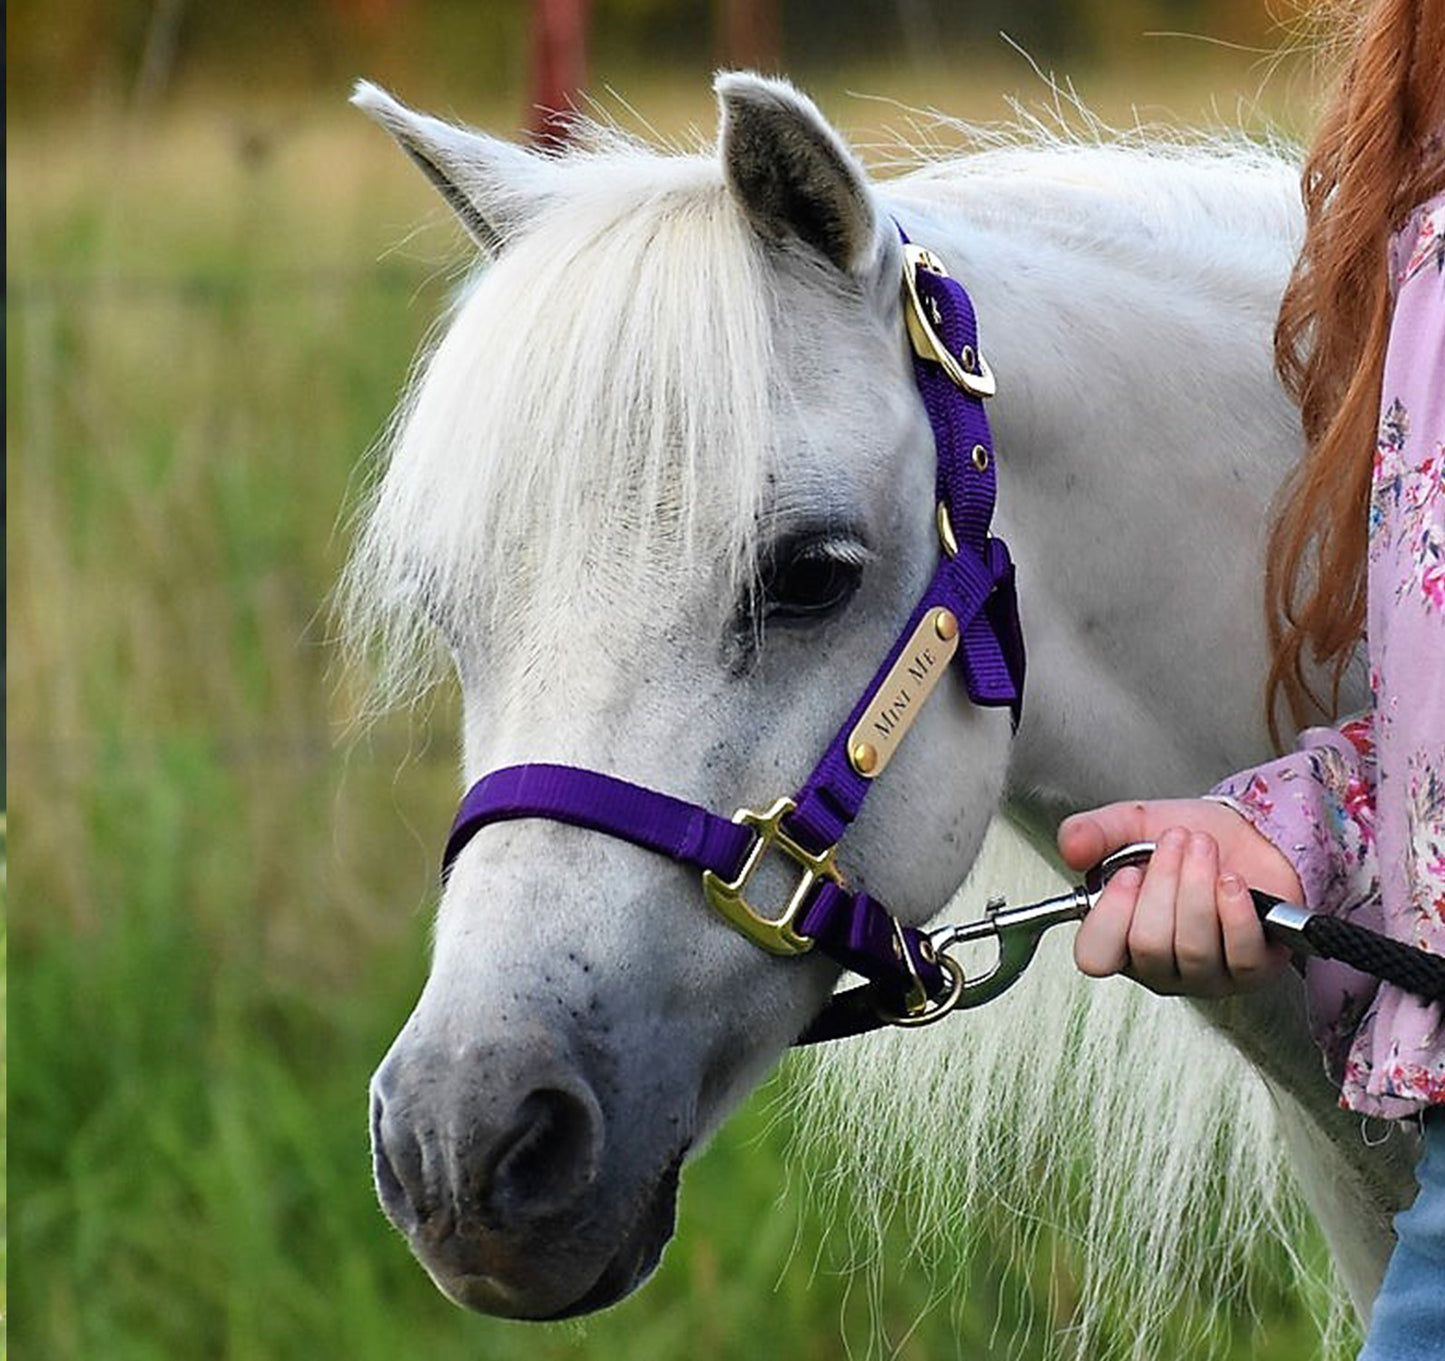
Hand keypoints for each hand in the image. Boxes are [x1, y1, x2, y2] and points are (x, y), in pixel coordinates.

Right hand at [1057, 799, 1300, 996]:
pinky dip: (1236, 912)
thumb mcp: (1133, 824)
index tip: (1129, 872)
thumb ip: (1094, 832)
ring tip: (1204, 848)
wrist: (1249, 834)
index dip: (1111, 914)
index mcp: (1117, 936)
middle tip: (1178, 840)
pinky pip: (1240, 954)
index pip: (1095, 956)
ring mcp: (1203, 975)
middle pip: (1148, 944)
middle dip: (1165, 880)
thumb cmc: (1191, 840)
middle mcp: (1157, 965)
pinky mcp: (1251, 972)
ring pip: (1194, 948)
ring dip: (1200, 885)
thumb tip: (1070, 847)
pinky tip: (1233, 883)